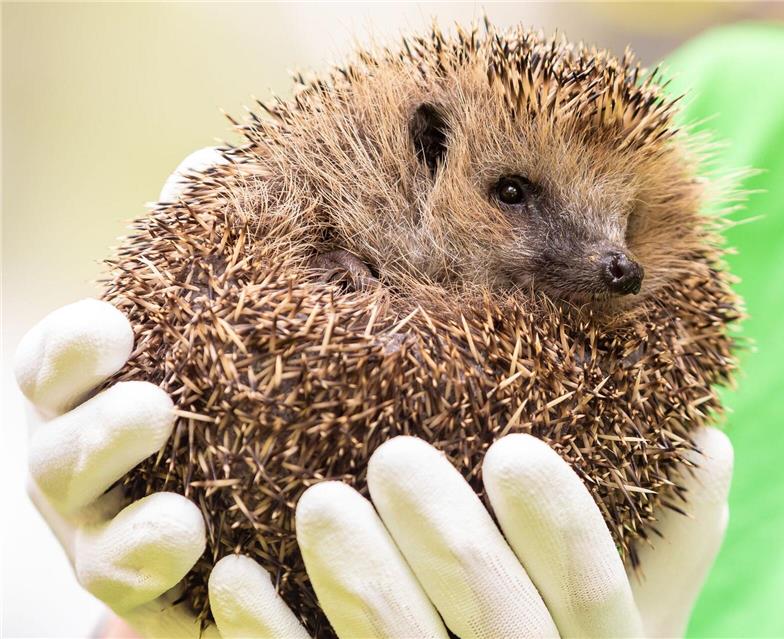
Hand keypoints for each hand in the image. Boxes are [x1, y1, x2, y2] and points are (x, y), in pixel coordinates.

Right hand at [15, 147, 230, 638]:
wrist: (258, 501)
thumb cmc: (228, 395)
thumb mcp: (216, 325)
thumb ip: (205, 253)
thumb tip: (213, 159)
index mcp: (90, 396)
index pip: (51, 367)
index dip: (68, 349)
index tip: (112, 326)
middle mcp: (83, 471)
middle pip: (55, 459)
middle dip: (93, 435)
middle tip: (152, 407)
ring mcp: (110, 542)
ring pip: (97, 546)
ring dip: (130, 529)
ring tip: (179, 512)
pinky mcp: (157, 600)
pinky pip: (148, 603)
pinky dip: (168, 581)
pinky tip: (208, 551)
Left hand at [214, 430, 731, 637]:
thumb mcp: (643, 626)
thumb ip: (672, 548)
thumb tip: (709, 443)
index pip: (598, 598)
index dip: (562, 530)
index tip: (513, 450)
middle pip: (497, 627)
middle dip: (448, 542)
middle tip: (394, 455)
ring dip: (361, 584)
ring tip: (319, 502)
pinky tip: (236, 578)